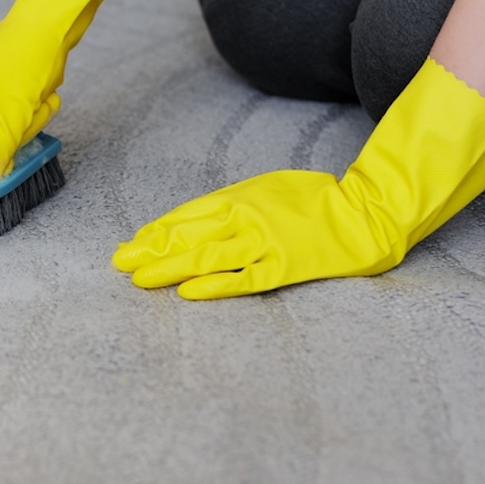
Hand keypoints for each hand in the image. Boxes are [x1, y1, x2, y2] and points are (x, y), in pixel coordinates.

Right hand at [0, 18, 64, 185]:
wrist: (57, 20)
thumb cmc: (27, 57)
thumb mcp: (11, 116)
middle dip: (9, 136)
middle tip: (24, 119)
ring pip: (5, 131)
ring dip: (28, 123)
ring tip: (39, 101)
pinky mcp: (10, 86)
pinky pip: (20, 116)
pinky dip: (36, 111)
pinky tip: (44, 95)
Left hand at [113, 58, 484, 298]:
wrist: (364, 213)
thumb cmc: (312, 202)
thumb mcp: (264, 190)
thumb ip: (229, 206)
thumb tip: (192, 223)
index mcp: (239, 197)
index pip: (185, 216)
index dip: (155, 232)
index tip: (130, 244)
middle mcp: (245, 217)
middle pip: (188, 235)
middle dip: (150, 250)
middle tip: (119, 264)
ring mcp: (264, 242)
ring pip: (207, 256)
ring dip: (170, 267)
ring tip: (141, 279)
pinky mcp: (283, 267)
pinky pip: (242, 280)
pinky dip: (214, 286)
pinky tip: (187, 292)